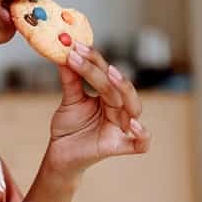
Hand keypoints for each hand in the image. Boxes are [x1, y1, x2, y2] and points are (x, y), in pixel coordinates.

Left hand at [46, 42, 151, 174]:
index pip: (106, 73)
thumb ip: (71, 79)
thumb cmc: (69, 127)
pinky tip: (133, 125)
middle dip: (111, 73)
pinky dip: (142, 135)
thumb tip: (64, 53)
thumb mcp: (69, 100)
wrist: (60, 154)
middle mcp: (118, 109)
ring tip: (111, 76)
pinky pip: (140, 144)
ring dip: (125, 91)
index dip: (94, 60)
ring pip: (134, 108)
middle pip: (121, 89)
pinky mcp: (117, 146)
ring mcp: (119, 128)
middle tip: (98, 62)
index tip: (77, 47)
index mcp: (108, 95)